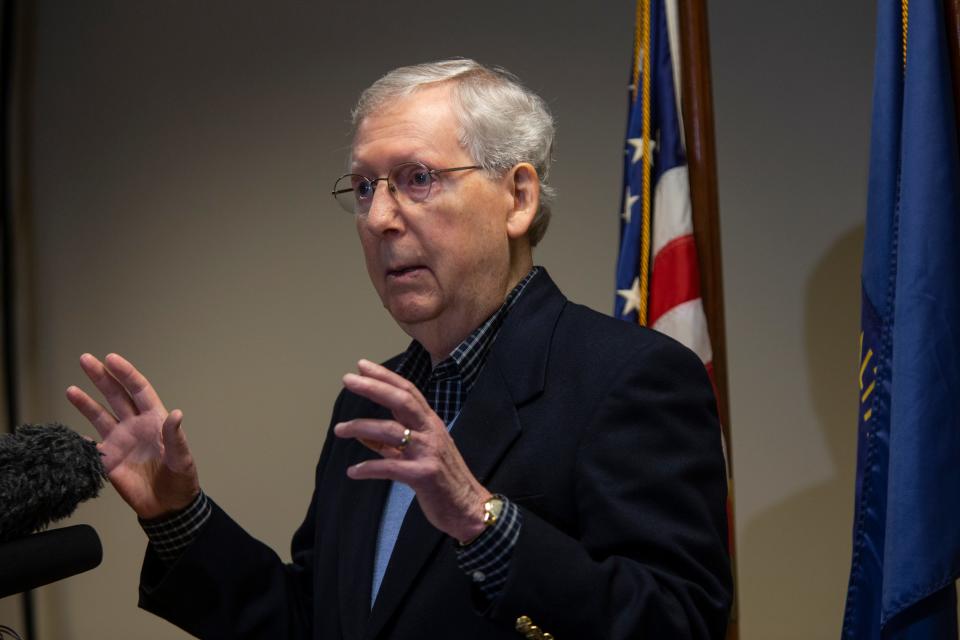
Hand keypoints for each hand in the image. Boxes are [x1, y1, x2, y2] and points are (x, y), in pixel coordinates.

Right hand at [66, 353, 199, 519]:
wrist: (168, 506)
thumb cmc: (181, 480)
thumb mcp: (182, 458)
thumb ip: (175, 437)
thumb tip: (176, 413)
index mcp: (154, 420)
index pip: (139, 390)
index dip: (126, 373)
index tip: (111, 359)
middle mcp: (135, 425)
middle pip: (116, 395)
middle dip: (101, 377)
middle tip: (85, 359)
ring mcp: (120, 441)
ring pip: (99, 416)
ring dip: (85, 402)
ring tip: (71, 389)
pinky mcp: (108, 460)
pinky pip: (90, 446)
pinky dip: (78, 440)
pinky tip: (66, 433)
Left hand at [334, 359, 490, 542]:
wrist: (469, 508)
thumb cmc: (444, 480)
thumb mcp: (421, 454)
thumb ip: (395, 445)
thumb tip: (366, 437)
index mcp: (431, 423)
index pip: (408, 392)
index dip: (385, 377)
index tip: (361, 366)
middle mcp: (431, 432)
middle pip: (402, 401)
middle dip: (374, 388)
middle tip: (348, 379)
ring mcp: (428, 452)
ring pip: (392, 431)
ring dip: (361, 427)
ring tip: (339, 430)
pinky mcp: (424, 475)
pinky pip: (390, 467)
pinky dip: (369, 467)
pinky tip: (353, 471)